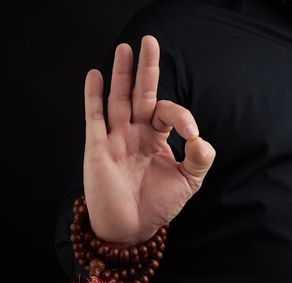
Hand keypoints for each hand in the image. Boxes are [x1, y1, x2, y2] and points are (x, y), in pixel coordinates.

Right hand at [83, 35, 215, 245]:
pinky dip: (93, 96)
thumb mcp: (187, 183)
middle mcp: (135, 134)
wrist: (130, 227)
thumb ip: (198, 159)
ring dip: (121, 75)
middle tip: (148, 42)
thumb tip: (202, 139)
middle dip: (145, 70)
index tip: (191, 135)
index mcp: (156, 139)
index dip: (182, 115)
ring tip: (125, 49)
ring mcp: (115, 138)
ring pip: (117, 100)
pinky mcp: (97, 147)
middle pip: (140, 95)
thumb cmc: (156, 206)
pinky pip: (94, 117)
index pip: (168, 112)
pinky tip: (95, 75)